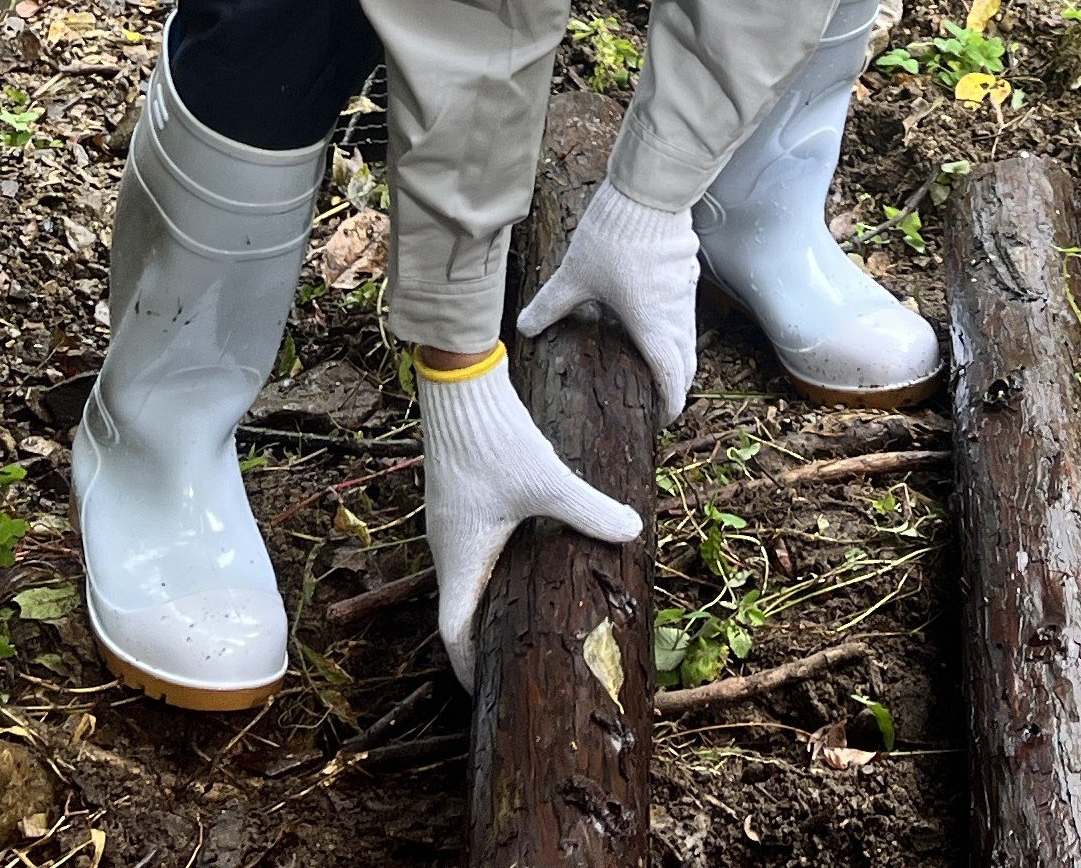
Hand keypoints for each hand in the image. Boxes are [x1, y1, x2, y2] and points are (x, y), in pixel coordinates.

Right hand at [417, 352, 643, 684]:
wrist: (459, 387)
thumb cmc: (494, 440)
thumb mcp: (547, 479)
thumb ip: (589, 509)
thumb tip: (633, 531)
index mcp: (460, 556)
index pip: (453, 631)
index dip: (468, 668)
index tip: (487, 692)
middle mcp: (447, 546)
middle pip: (457, 610)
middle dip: (481, 643)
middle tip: (512, 665)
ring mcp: (449, 523)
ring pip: (463, 580)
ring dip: (485, 606)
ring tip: (519, 624)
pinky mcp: (458, 502)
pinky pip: (469, 553)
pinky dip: (489, 574)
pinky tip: (523, 565)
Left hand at [520, 182, 697, 417]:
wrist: (648, 195)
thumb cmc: (614, 239)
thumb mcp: (574, 277)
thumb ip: (551, 305)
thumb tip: (523, 328)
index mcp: (653, 328)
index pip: (671, 381)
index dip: (669, 406)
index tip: (661, 420)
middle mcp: (676, 316)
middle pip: (688, 366)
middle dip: (676, 387)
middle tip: (659, 400)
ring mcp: (686, 294)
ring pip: (691, 338)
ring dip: (679, 358)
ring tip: (658, 366)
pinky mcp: (688, 273)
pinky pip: (688, 313)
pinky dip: (679, 329)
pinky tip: (657, 319)